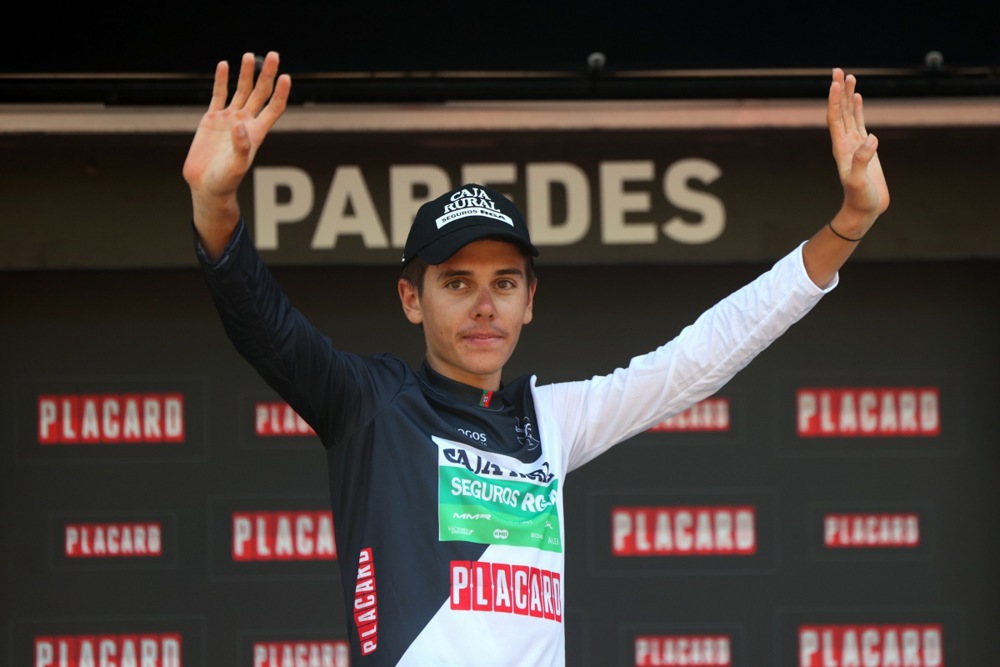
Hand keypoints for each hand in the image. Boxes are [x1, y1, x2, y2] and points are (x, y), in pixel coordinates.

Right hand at [183, 51, 289, 215]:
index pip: (274, 108)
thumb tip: (239, 124)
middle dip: (267, 74)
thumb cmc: (226, 180)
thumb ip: (241, 146)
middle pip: (260, 93)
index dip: (281, 93)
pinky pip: (218, 95)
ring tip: (249, 55)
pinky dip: (221, 80)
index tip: (286, 77)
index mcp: (257, 133)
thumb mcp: (237, 166)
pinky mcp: (212, 119)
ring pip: (241, 90)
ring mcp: (229, 119)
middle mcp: (246, 122)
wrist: (206, 186)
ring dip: (245, 73)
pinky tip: (224, 66)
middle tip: (273, 55)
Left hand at [827, 68, 888, 229]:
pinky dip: (857, 109)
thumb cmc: (860, 200)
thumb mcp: (860, 183)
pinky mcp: (864, 148)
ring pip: (849, 114)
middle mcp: (844, 143)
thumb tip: (871, 139)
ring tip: (848, 77)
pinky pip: (859, 123)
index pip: (835, 119)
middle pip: (840, 111)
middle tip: (838, 70)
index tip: (835, 83)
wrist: (863, 211)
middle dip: (838, 91)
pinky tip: (857, 98)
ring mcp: (854, 144)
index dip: (835, 101)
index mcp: (841, 149)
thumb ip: (863, 162)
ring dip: (847, 96)